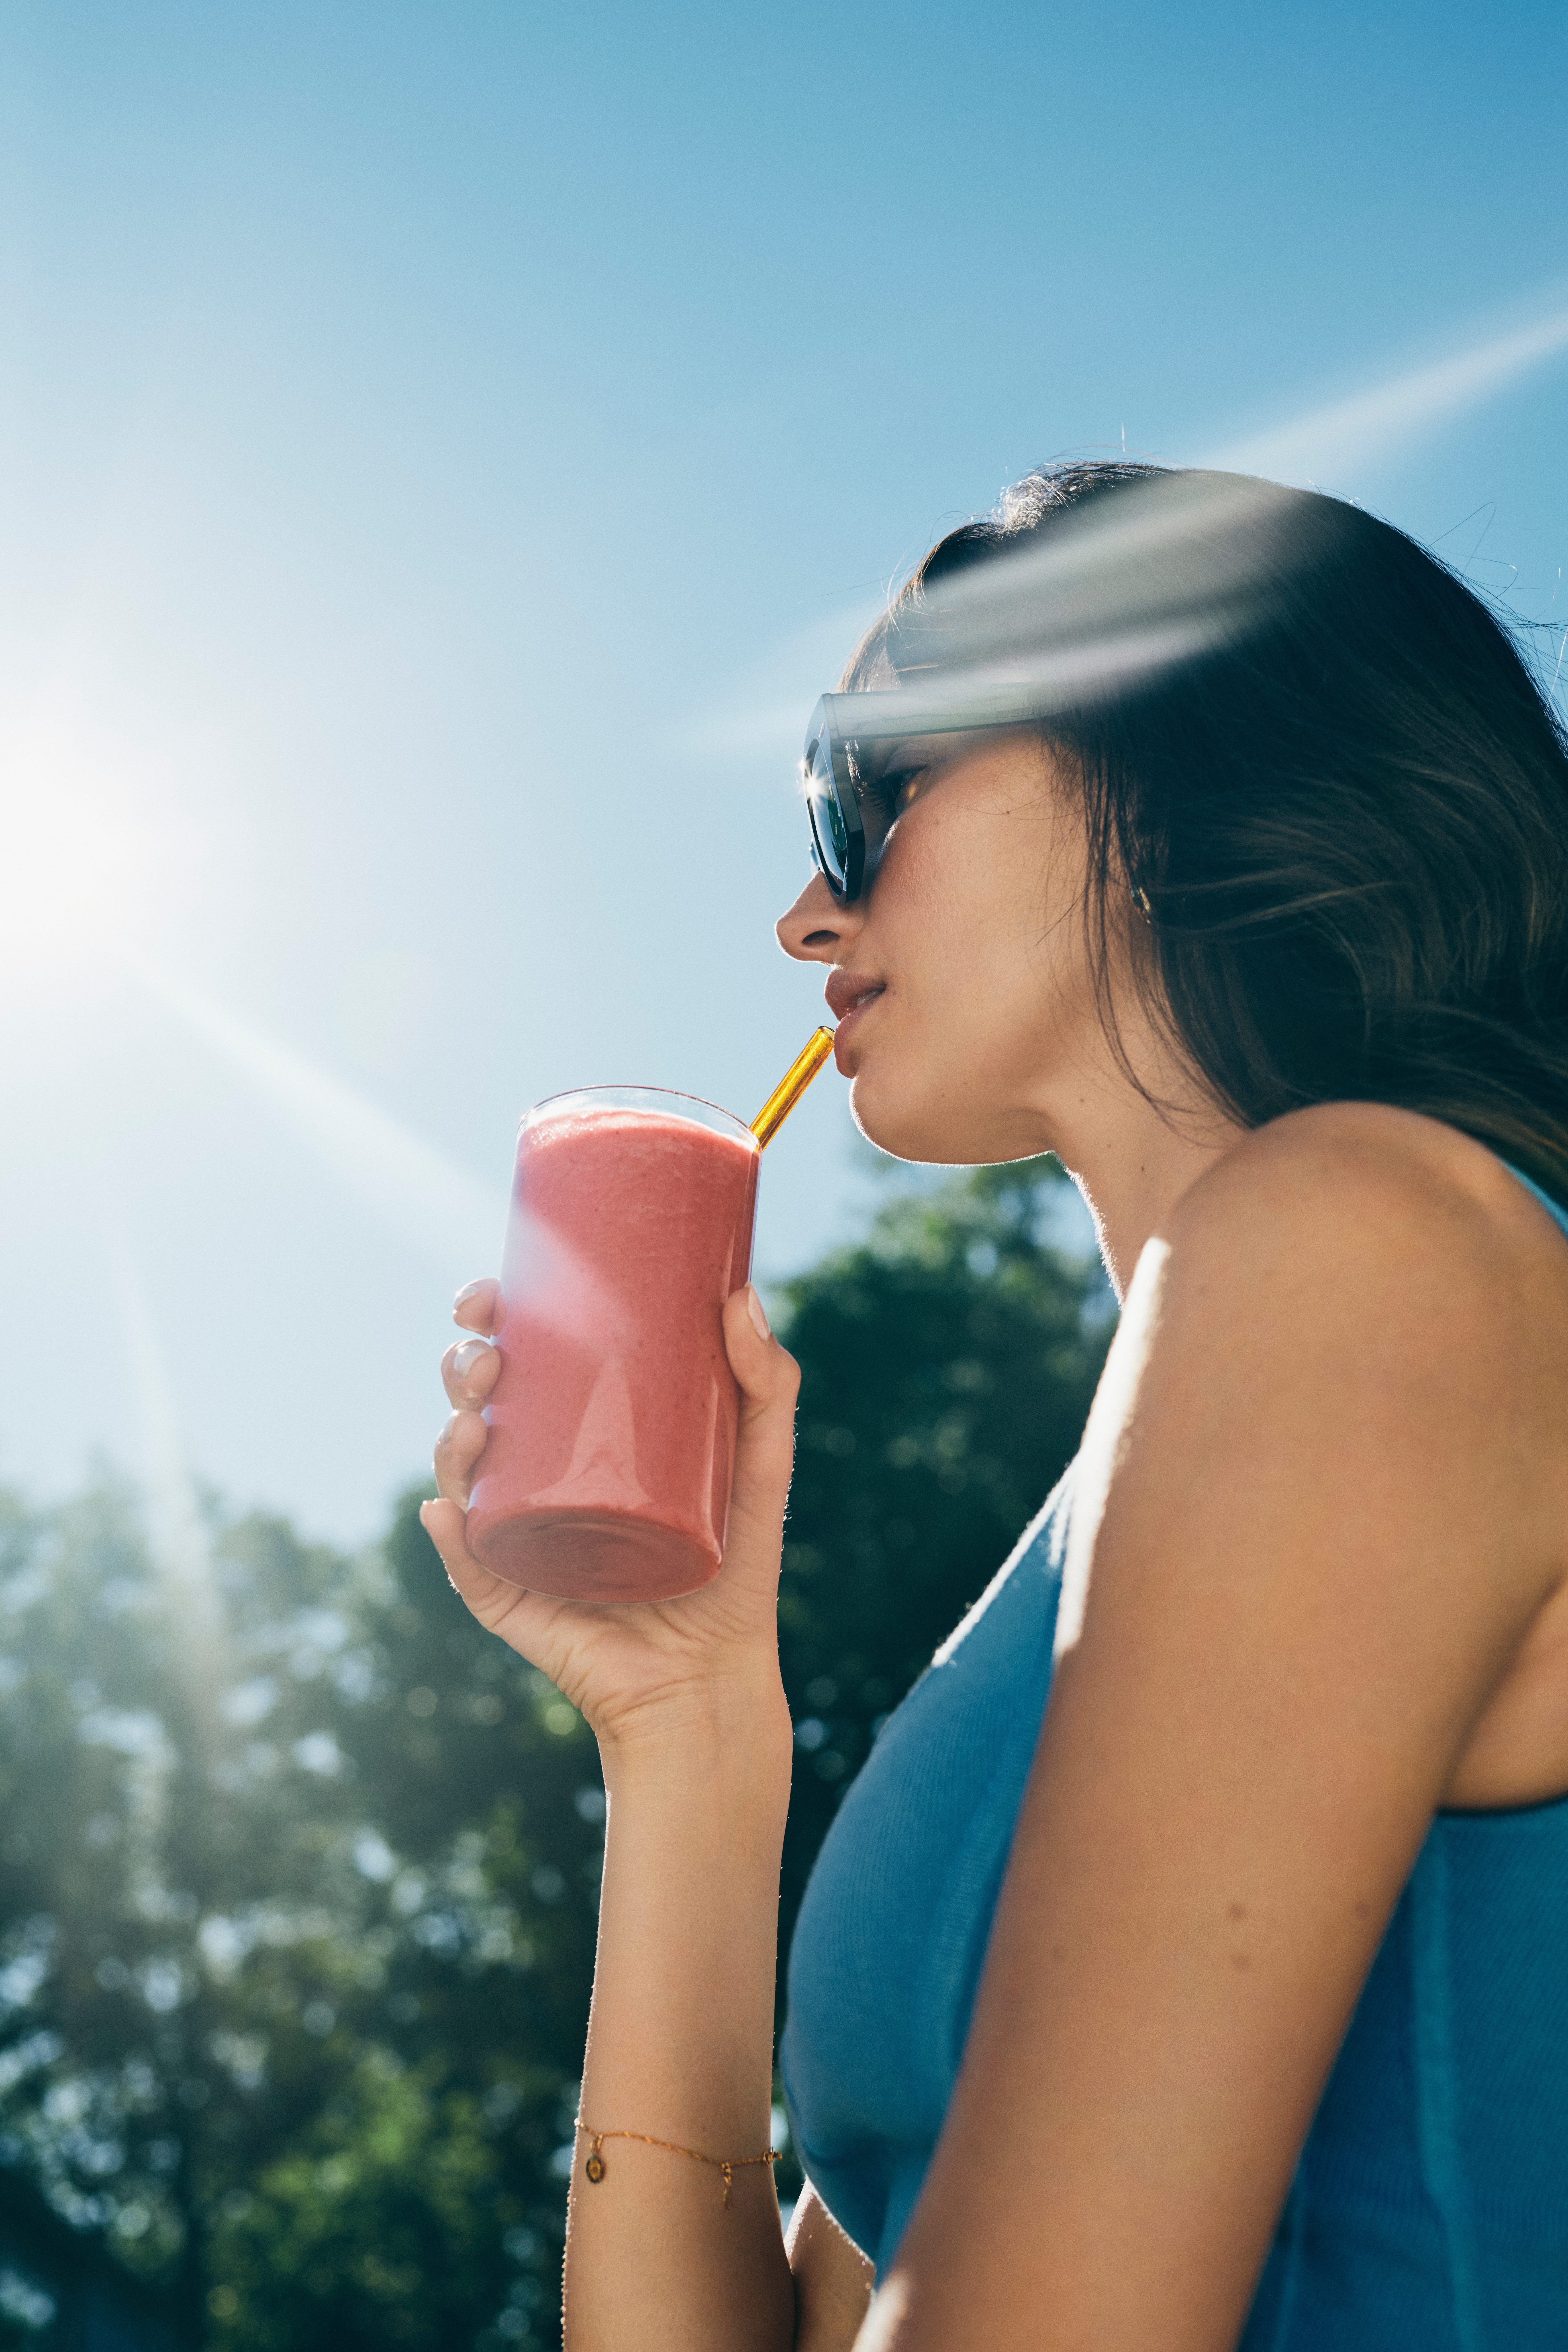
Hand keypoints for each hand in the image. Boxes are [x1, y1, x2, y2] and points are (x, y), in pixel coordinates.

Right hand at [419, 1280, 799, 1753]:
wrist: (717, 1670)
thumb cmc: (738, 1561)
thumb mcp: (762, 1463)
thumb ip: (769, 1382)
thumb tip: (742, 1295)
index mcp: (581, 1431)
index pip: (523, 1359)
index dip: (493, 1318)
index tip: (488, 1292)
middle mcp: (538, 1475)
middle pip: (477, 1403)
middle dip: (463, 1367)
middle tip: (487, 1358)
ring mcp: (518, 1533)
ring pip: (459, 1471)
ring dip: (450, 1437)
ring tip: (476, 1423)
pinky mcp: (510, 1594)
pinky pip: (465, 1559)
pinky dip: (449, 1531)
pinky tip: (447, 1509)